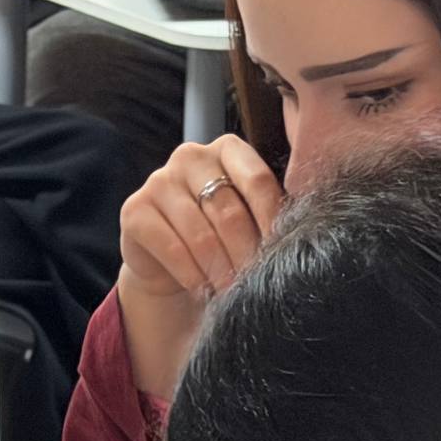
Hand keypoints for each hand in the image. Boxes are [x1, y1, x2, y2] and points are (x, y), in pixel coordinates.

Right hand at [116, 135, 285, 400]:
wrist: (170, 262)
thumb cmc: (221, 236)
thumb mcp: (249, 219)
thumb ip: (270, 213)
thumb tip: (306, 232)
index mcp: (227, 149)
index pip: (258, 180)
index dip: (273, 221)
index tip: (283, 253)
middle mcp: (190, 155)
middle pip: (229, 209)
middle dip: (246, 253)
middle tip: (257, 282)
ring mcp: (158, 180)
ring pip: (200, 232)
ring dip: (220, 268)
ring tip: (232, 291)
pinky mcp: (134, 210)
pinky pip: (169, 246)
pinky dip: (190, 272)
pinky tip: (202, 287)